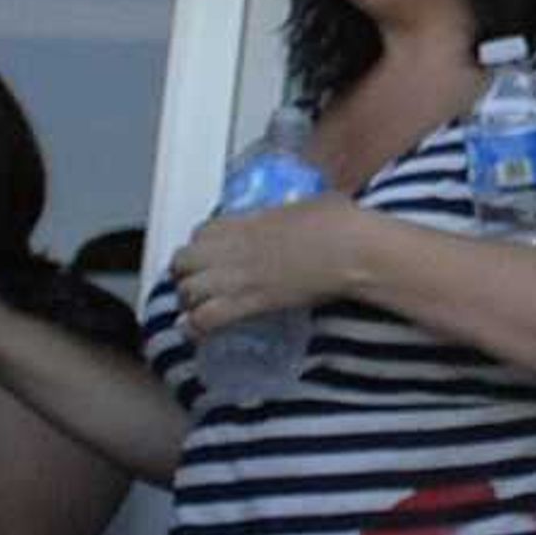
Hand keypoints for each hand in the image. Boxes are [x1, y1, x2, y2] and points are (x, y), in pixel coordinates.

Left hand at [170, 196, 371, 338]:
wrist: (352, 249)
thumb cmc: (341, 221)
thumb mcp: (312, 203)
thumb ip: (291, 211)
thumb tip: (299, 214)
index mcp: (248, 220)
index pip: (201, 232)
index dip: (202, 244)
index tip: (211, 252)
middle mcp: (234, 247)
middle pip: (183, 260)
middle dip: (185, 272)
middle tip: (198, 281)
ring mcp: (239, 276)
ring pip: (187, 290)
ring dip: (190, 300)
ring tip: (197, 307)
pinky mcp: (249, 302)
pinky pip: (205, 318)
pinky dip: (196, 327)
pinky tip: (197, 331)